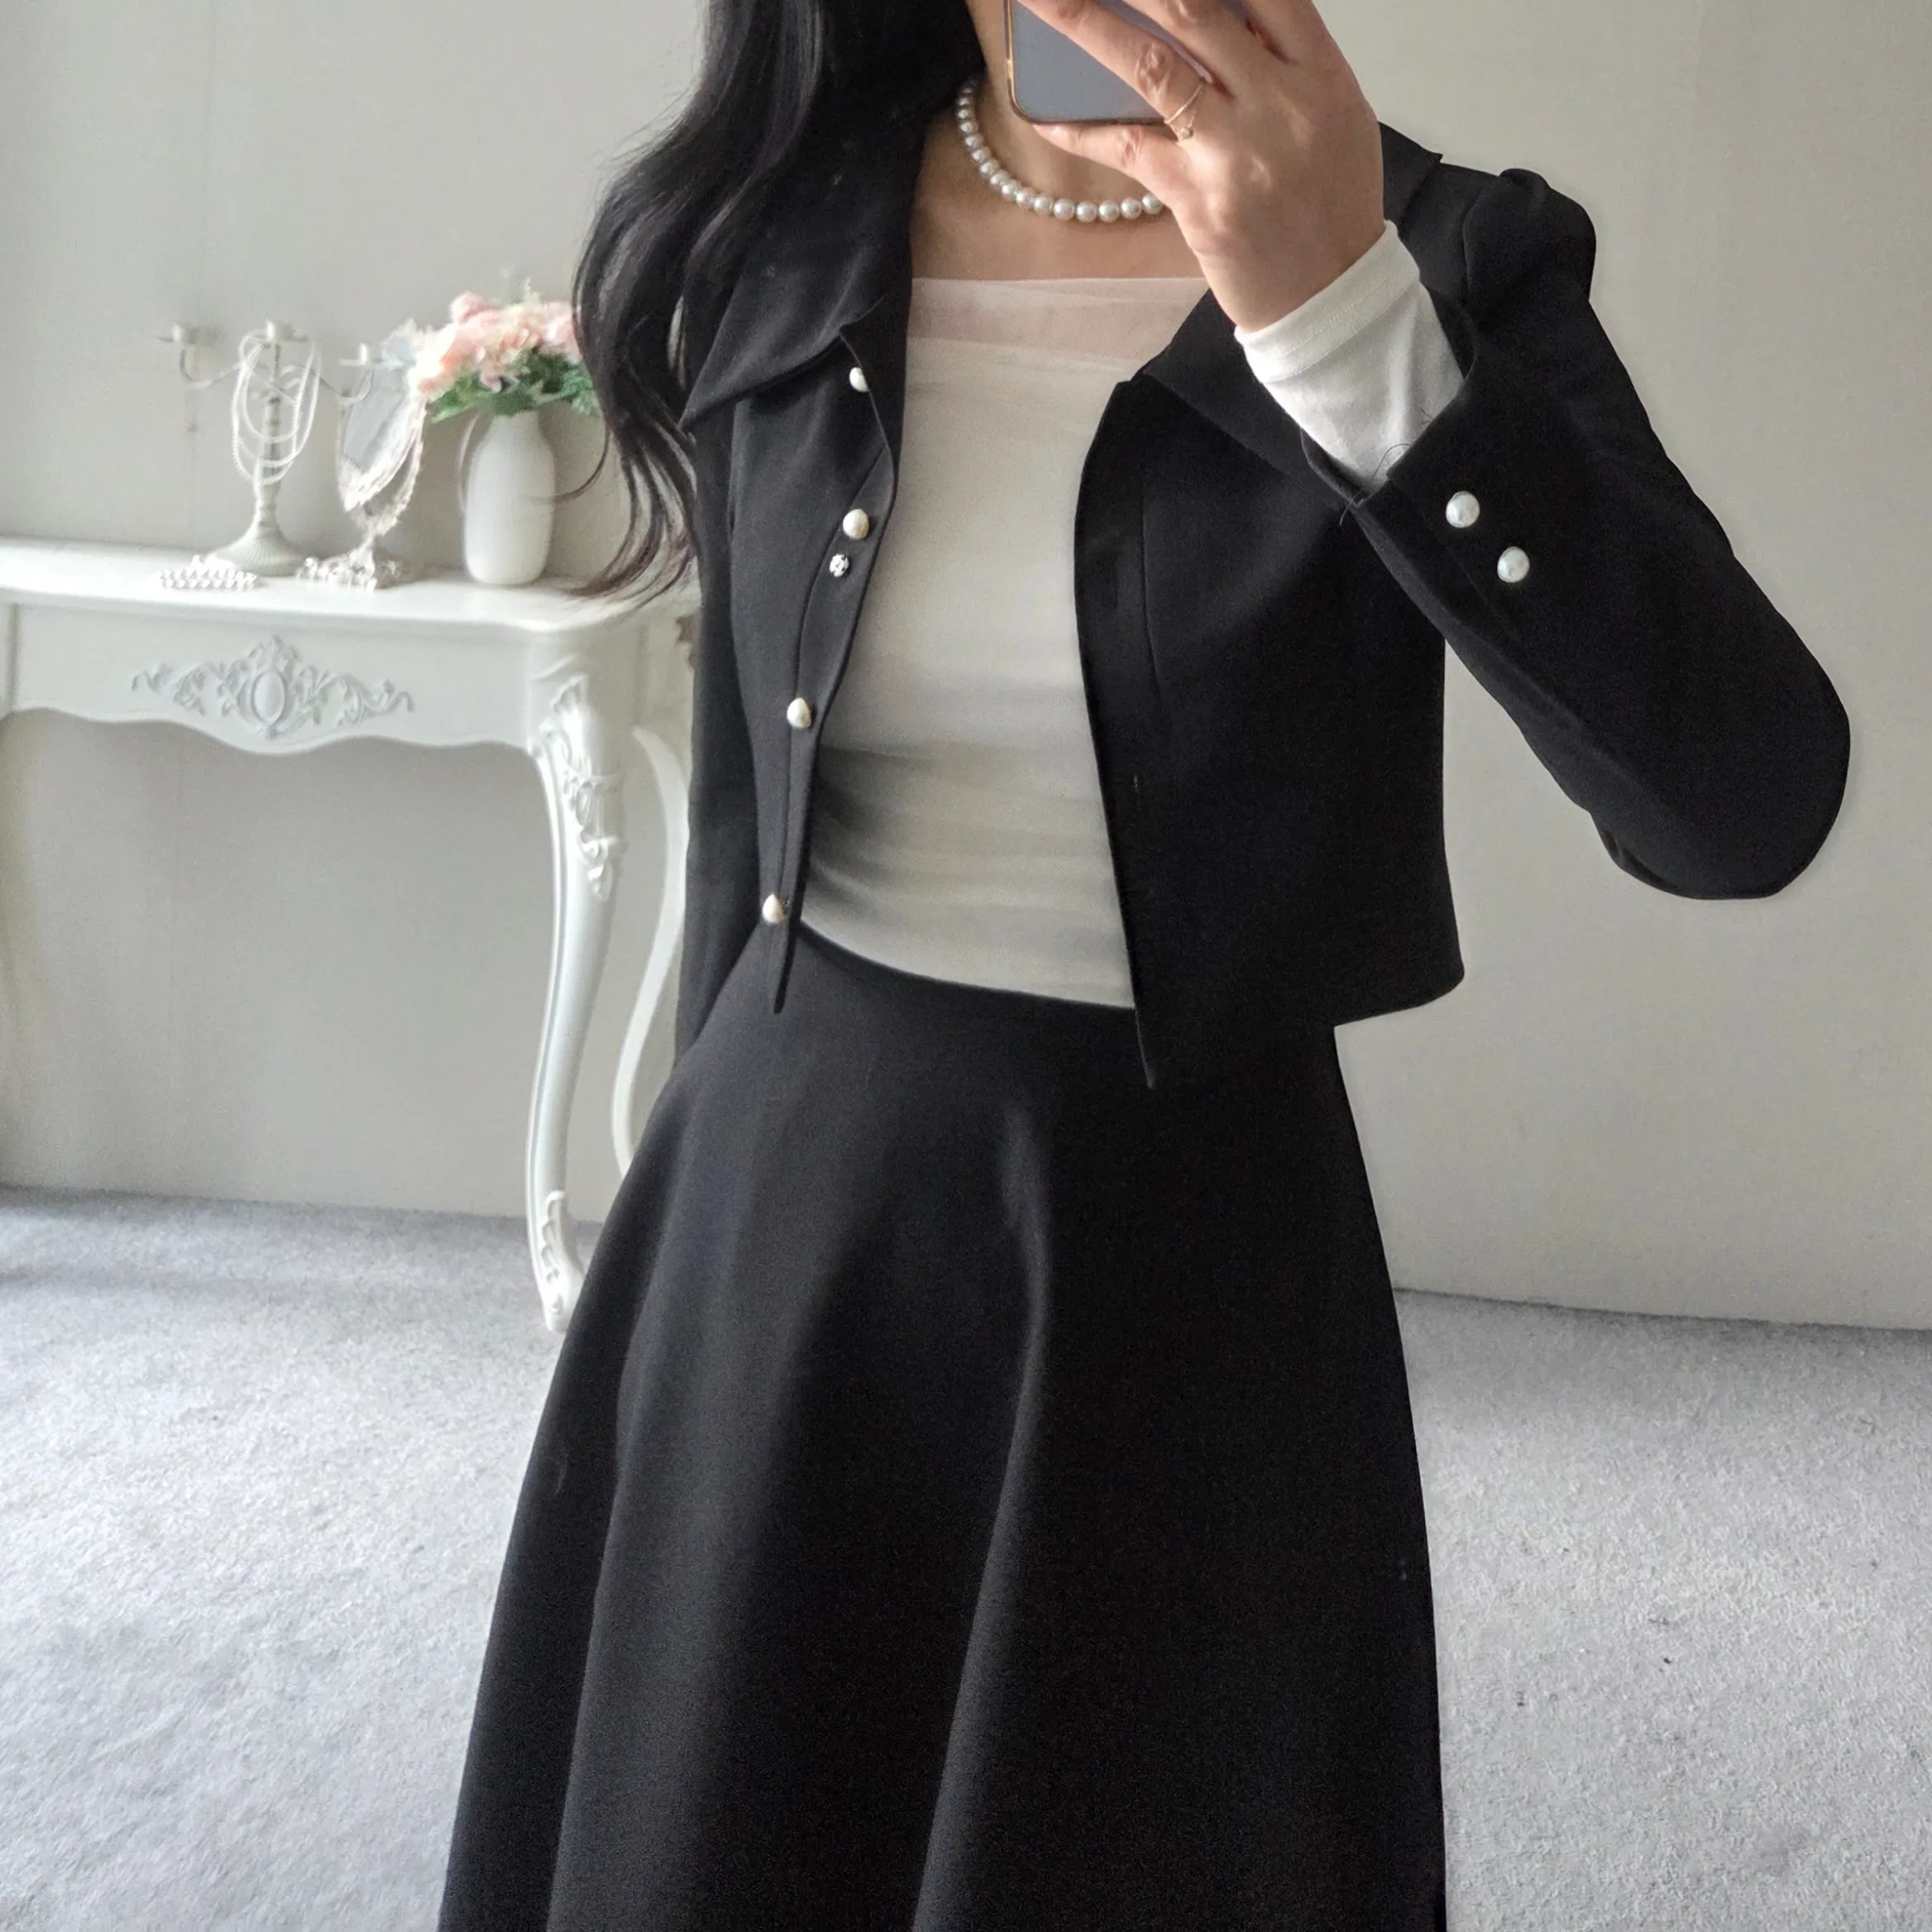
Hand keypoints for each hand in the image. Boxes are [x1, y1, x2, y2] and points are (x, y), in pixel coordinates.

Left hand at [1014, 0, 1385, 331]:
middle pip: (1195, 9)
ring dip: (1088, 25)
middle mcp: (1280, 102)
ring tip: (1041, 2)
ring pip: (1153, 69)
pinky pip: (1128, 150)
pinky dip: (1082, 132)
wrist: (1333, 296)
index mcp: (1320, 73)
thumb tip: (1224, 16)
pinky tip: (1044, 115)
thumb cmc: (1331, 205)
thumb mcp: (1333, 116)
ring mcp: (1236, 152)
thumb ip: (1285, 63)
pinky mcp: (1199, 200)